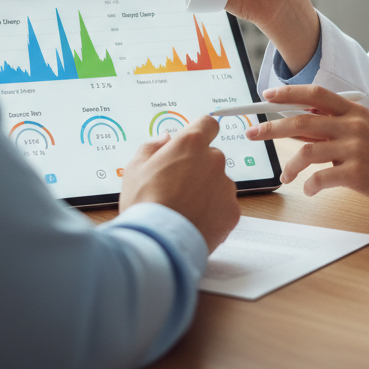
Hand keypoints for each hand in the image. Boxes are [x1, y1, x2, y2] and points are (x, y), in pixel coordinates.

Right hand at [118, 116, 239, 251]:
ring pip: (219, 183)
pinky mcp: (233, 211)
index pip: (208, 124)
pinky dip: (213, 213)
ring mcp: (226, 186)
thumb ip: (152, 147)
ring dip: (206, 191)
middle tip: (178, 187)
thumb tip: (165, 139)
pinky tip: (194, 222)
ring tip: (184, 209)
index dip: (200, 132)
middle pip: (211, 157)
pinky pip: (224, 206)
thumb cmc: (144, 204)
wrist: (158, 243)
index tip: (193, 144)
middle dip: (198, 168)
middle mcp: (214, 160)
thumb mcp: (135, 168)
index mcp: (191, 144)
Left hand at [244, 85, 368, 211]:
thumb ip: (333, 128)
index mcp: (354, 111)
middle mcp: (353, 125)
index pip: (315, 93)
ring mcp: (355, 149)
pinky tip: (310, 190)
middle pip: (303, 119)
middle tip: (252, 133)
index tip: (267, 95)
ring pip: (307, 150)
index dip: (289, 93)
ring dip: (290, 165)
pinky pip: (321, 178)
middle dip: (272, 127)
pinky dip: (310, 185)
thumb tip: (297, 126)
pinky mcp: (358, 173)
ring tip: (286, 177)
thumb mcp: (365, 131)